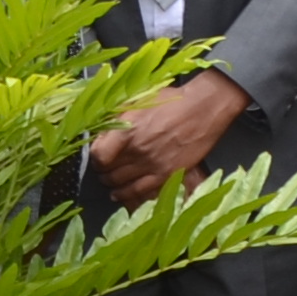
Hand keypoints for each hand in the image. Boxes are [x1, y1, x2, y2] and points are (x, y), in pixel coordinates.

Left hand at [90, 72, 253, 206]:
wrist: (202, 109)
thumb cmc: (170, 101)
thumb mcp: (137, 101)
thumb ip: (116, 119)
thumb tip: (99, 133)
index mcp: (127, 130)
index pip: (98, 154)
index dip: (94, 157)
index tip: (96, 155)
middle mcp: (138, 150)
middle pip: (108, 170)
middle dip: (101, 171)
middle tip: (102, 169)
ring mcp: (153, 164)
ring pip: (121, 183)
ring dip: (111, 183)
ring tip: (109, 181)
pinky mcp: (167, 173)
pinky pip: (140, 191)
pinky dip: (126, 194)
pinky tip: (119, 194)